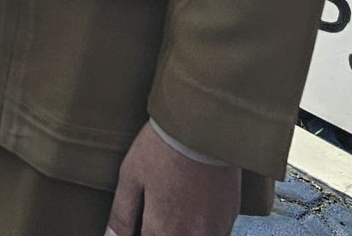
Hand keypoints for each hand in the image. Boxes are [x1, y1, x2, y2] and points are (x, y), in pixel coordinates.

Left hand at [104, 122, 239, 235]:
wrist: (203, 126)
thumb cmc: (162, 148)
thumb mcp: (131, 177)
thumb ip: (122, 215)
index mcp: (162, 229)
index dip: (137, 233)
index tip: (138, 222)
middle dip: (159, 230)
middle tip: (154, 211)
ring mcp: (214, 229)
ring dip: (179, 230)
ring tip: (172, 207)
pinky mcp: (229, 217)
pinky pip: (215, 235)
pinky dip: (199, 229)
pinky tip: (191, 210)